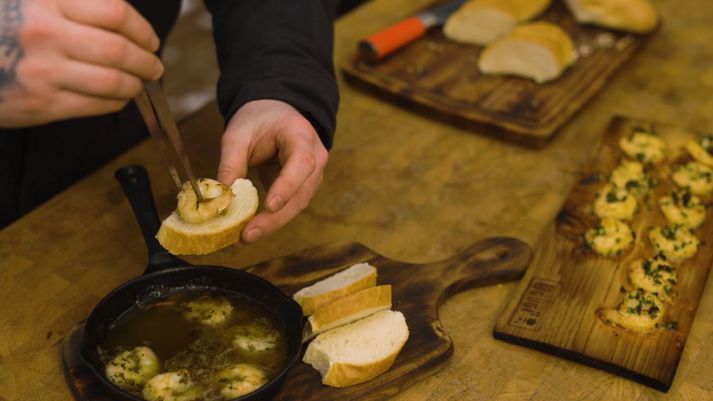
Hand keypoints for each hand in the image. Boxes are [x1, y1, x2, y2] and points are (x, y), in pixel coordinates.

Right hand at [0, 0, 162, 127]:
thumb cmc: (0, 26)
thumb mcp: (27, 0)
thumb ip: (71, 3)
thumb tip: (121, 19)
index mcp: (46, 1)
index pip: (115, 13)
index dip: (142, 29)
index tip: (150, 39)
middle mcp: (46, 34)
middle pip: (119, 50)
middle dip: (146, 61)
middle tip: (154, 66)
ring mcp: (43, 71)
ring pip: (113, 81)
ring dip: (135, 84)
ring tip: (139, 82)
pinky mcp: (41, 104)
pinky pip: (95, 105)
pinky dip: (116, 102)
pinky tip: (118, 97)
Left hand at [217, 99, 328, 243]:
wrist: (274, 114)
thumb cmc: (258, 119)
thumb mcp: (238, 134)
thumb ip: (231, 163)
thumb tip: (222, 197)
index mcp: (301, 136)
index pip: (301, 163)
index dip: (287, 186)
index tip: (269, 206)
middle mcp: (315, 157)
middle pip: (301, 193)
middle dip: (275, 218)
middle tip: (247, 234)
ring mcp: (312, 175)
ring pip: (297, 205)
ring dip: (271, 223)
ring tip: (244, 237)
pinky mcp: (303, 187)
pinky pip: (290, 207)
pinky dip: (271, 219)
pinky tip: (250, 230)